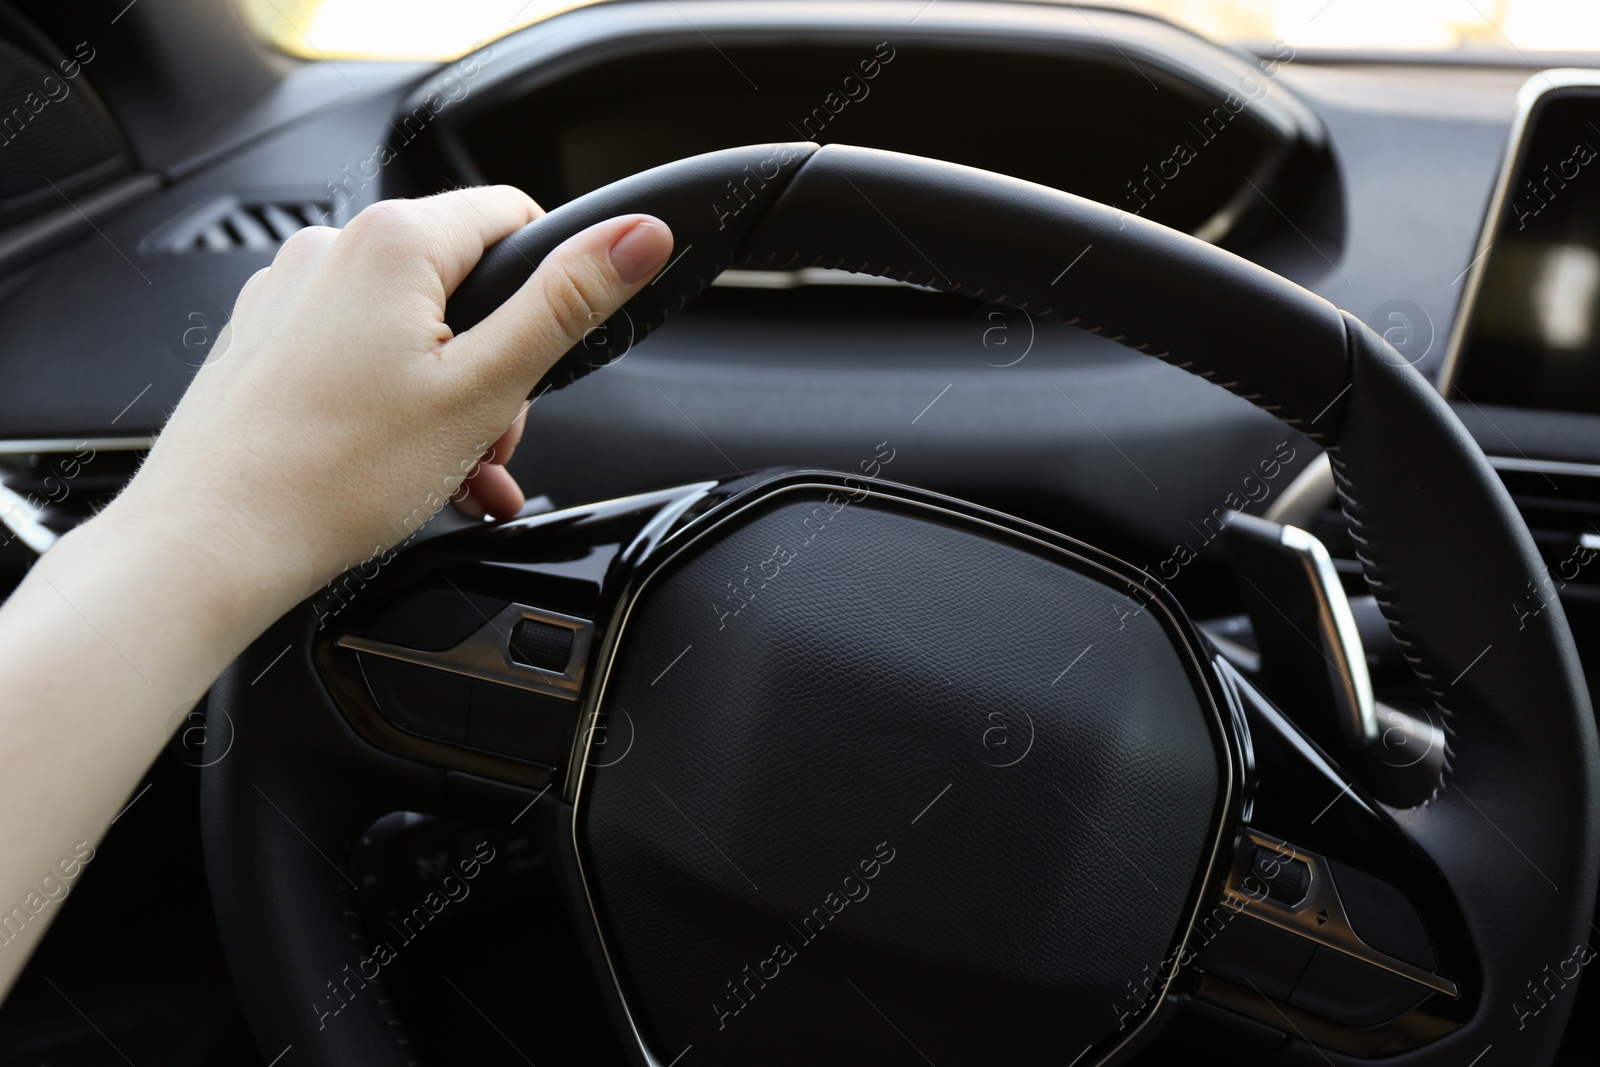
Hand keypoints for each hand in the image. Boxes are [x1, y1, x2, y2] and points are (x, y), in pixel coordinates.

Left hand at [118, 187, 671, 606]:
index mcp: (393, 242)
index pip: (515, 217)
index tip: (545, 361)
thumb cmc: (333, 476)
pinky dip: (397, 408)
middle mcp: (331, 251)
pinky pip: (359, 359)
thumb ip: (568, 303)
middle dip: (497, 368)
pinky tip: (408, 472)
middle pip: (464, 287)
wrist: (212, 544)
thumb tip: (639, 234)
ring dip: (453, 401)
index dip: (550, 289)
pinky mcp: (266, 343)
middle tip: (489, 441)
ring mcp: (289, 297)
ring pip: (413, 332)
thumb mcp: (485, 389)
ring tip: (451, 473)